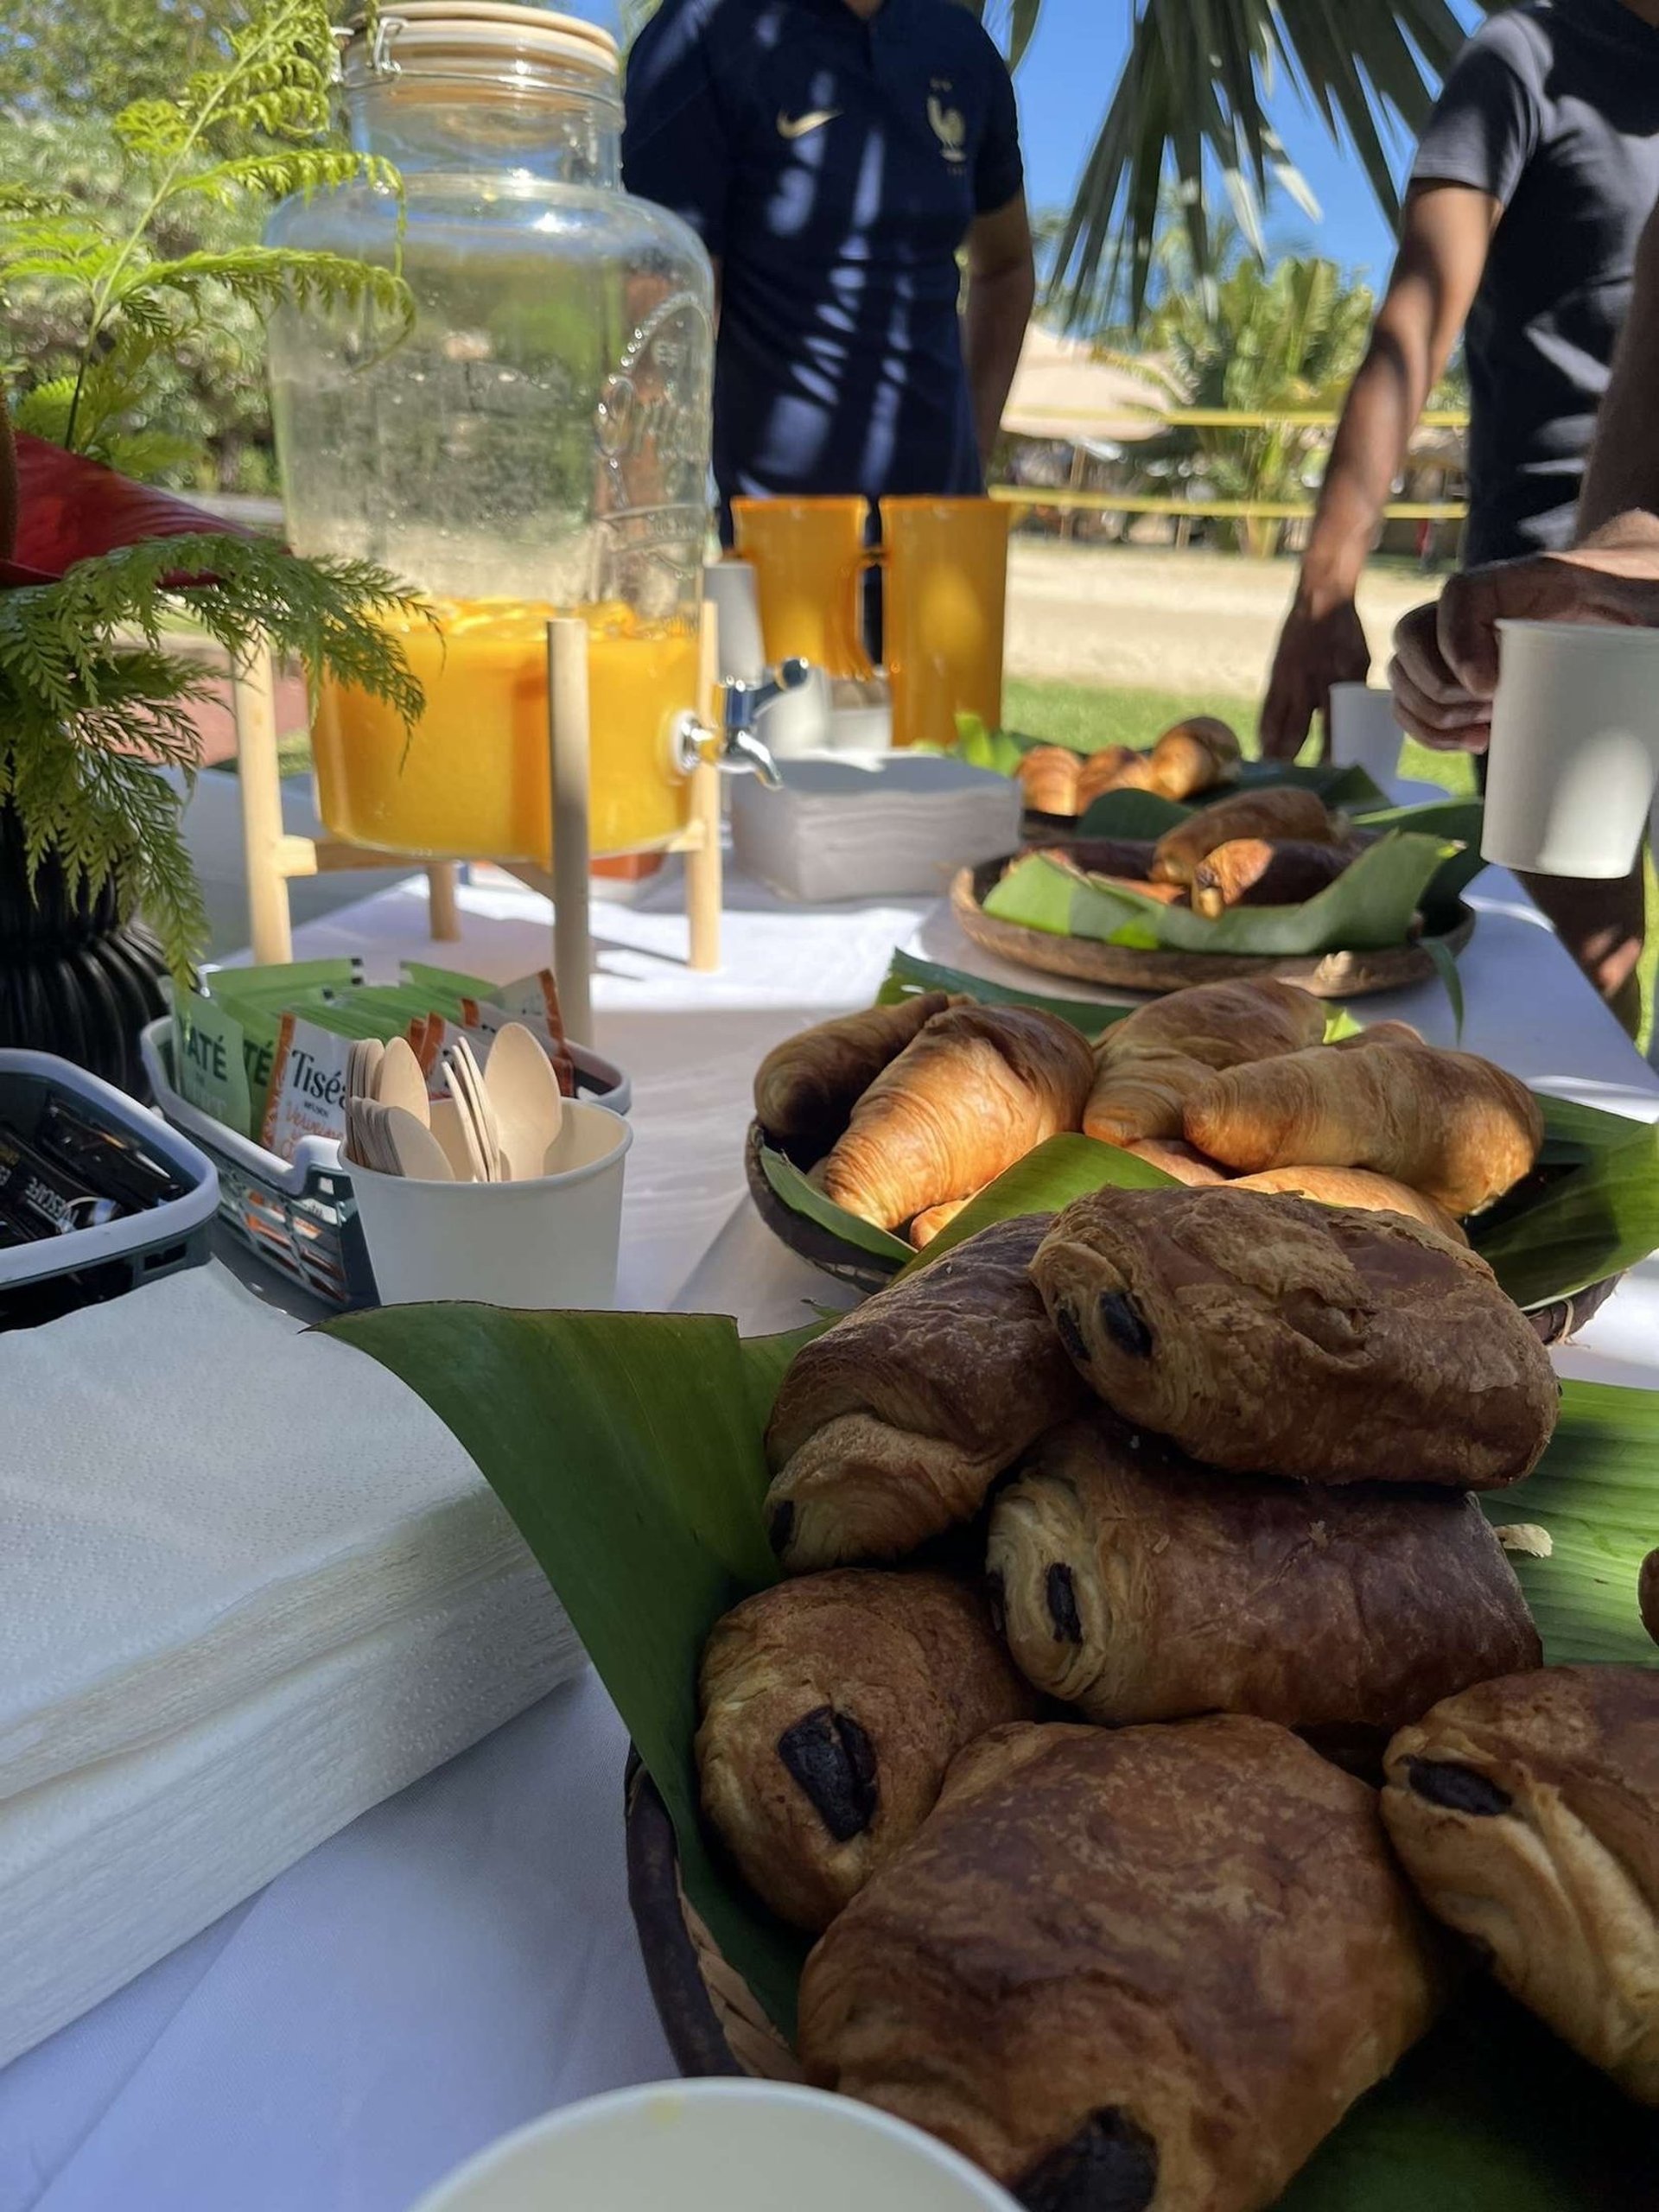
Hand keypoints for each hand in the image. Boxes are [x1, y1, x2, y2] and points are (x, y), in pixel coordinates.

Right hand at [1259, 595, 1370, 759]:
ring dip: (1276, 751)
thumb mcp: (1360, 662)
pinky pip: (1268, 709)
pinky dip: (1266, 731)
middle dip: (1297, 760)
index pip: (1333, 727)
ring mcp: (1290, 681)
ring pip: (1279, 724)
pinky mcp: (1276, 675)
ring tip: (1273, 774)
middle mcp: (1311, 684)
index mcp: (1338, 681)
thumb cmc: (1346, 632)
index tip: (1330, 774)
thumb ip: (1355, 690)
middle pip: (1300, 732)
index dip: (1330, 753)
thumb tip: (1355, 719)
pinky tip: (1263, 747)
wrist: (1320, 598)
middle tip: (1295, 785)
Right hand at [1388, 511, 1658, 747]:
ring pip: (1403, 672)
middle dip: (1436, 689)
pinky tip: (1470, 740)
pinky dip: (1426, 728)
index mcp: (1516, 578)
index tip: (1487, 689)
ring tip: (1480, 732)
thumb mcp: (1642, 593)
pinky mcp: (1459, 671)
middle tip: (1486, 713)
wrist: (1625, 595)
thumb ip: (1645, 606)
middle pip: (1413, 636)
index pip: (1458, 596)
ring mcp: (1459, 639)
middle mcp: (1475, 607)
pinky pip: (1413, 699)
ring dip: (1427, 714)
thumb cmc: (1635, 592)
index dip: (1456, 641)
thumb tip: (1650, 631)